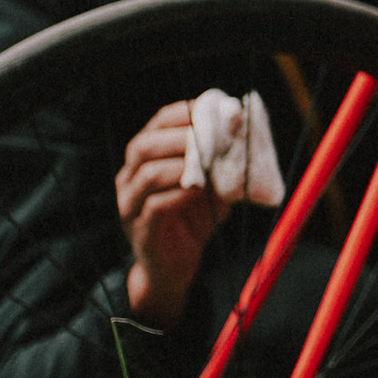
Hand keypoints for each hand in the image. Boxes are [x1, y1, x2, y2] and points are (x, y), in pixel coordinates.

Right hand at [115, 101, 230, 330]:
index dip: (182, 113)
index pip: (157, 125)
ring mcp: (131, 204)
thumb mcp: (212, 185)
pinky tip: (200, 190)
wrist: (174, 268)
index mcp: (146, 160)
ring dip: (181, 164)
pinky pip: (156, 206)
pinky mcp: (141, 229)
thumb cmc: (193, 219)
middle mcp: (130, 178)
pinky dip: (180, 194)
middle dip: (180, 137)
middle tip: (211, 136)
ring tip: (208, 163)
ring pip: (147, 174)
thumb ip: (222, 163)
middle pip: (143, 145)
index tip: (211, 109)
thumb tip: (247, 138)